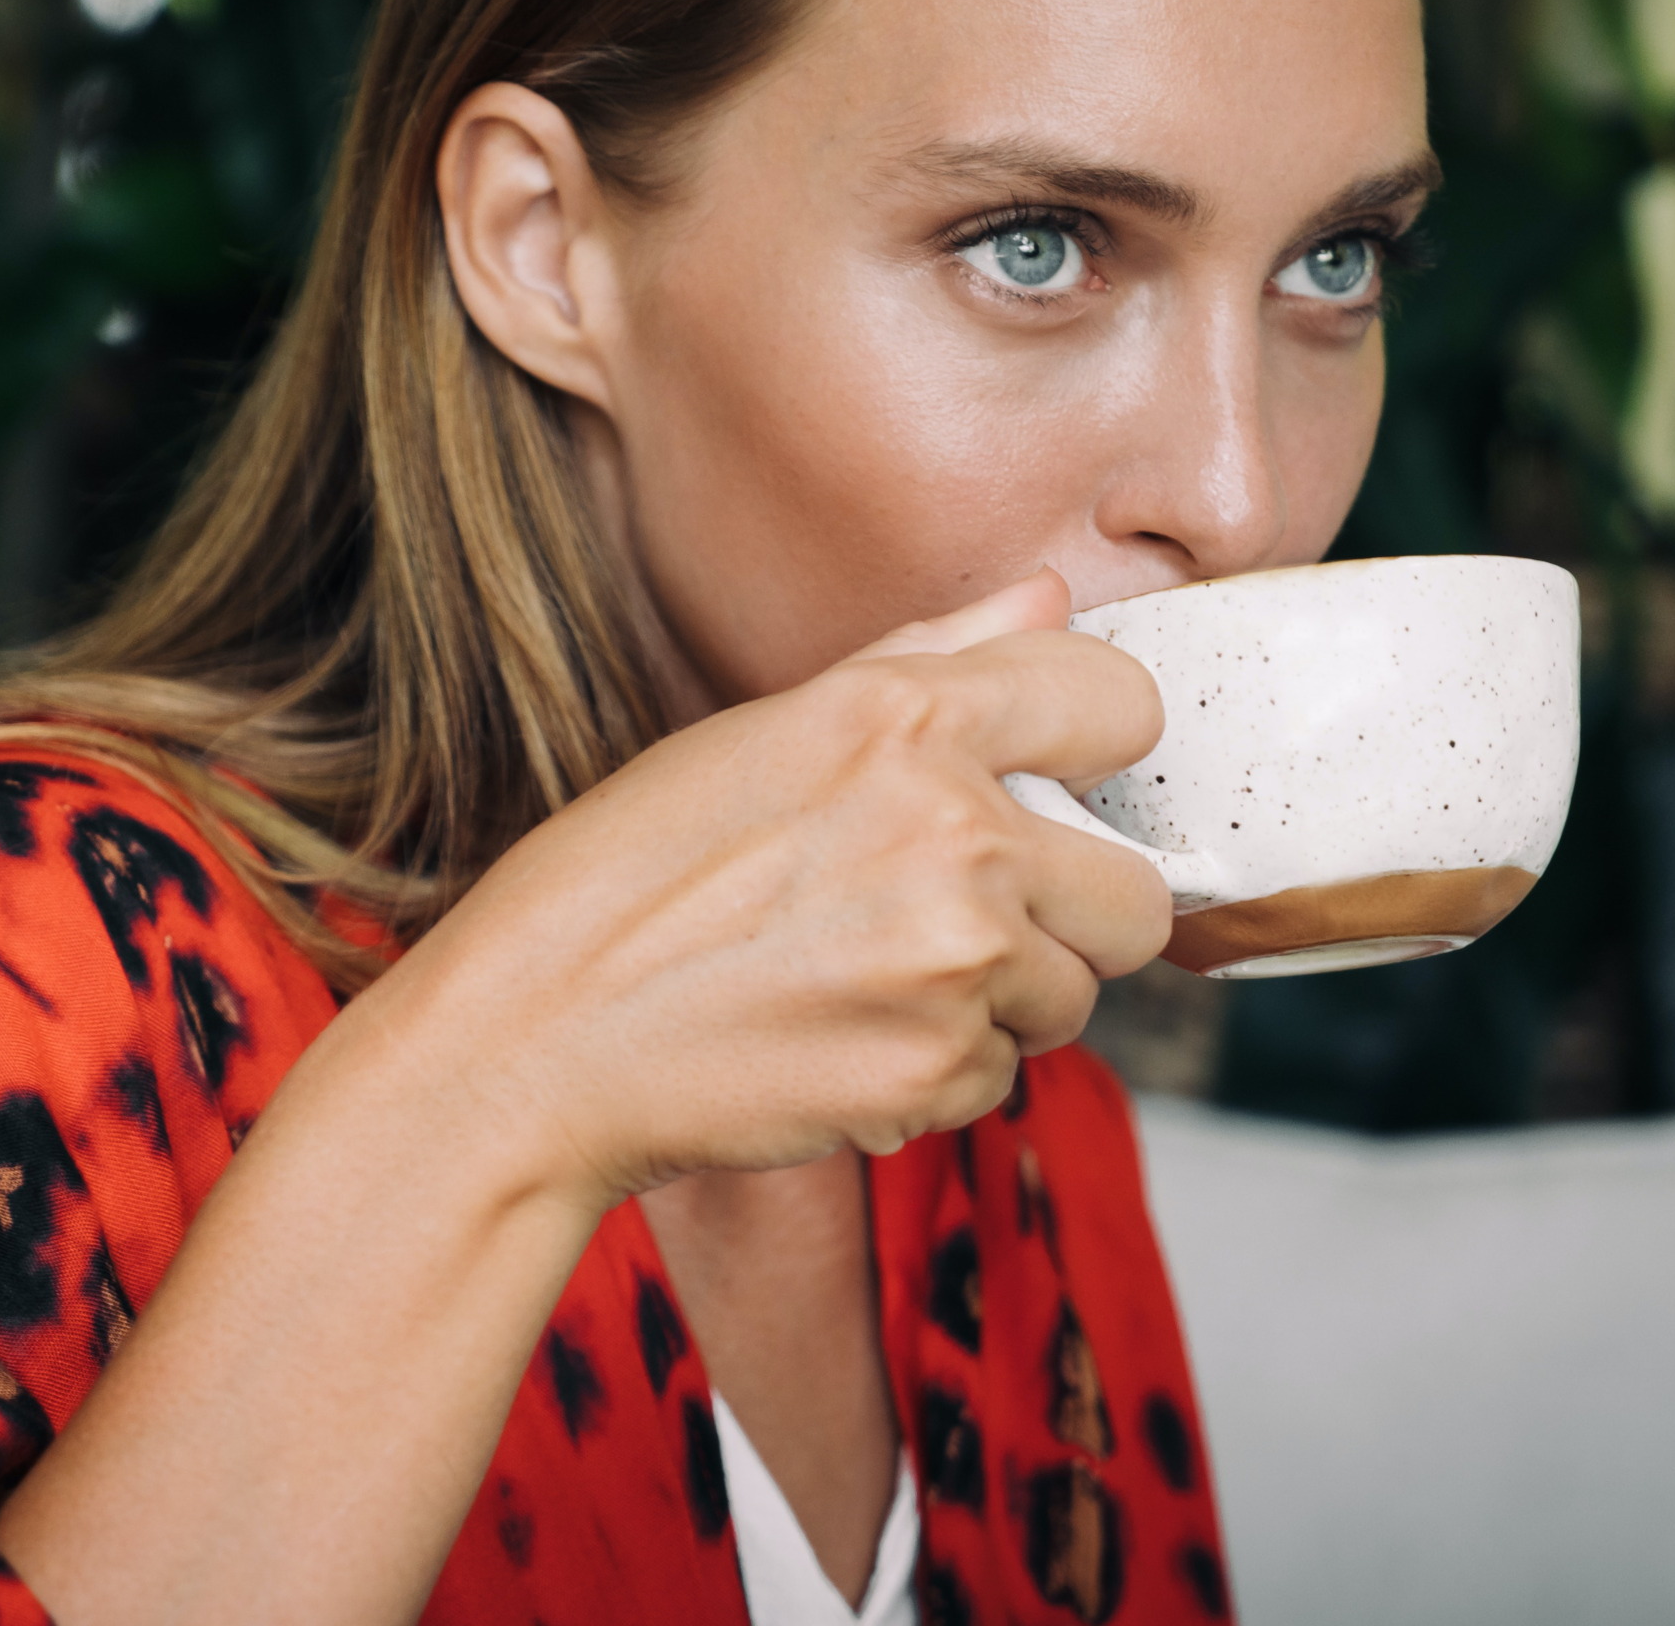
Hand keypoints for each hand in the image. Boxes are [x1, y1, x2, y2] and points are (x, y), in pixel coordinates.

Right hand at [357, 569, 1170, 1205]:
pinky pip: (1000, 1076)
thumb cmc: (624, 879)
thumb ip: (929, 658)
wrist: (536, 1039)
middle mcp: (954, 832)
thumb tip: (1048, 599)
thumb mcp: (766, 728)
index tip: (1054, 787)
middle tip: (959, 920)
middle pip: (1138, 892)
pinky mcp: (937, 1073)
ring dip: (999, 1001)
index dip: (1094, 752)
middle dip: (1070, 916)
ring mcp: (955, 961)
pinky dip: (934, 1071)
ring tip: (870, 980)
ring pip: (1073, 995)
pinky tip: (837, 1040)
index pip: (1120, 704)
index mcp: (905, 717)